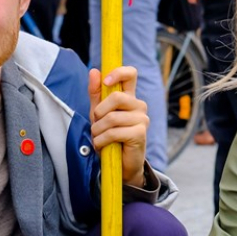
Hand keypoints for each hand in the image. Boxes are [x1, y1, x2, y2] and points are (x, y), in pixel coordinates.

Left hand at [88, 66, 147, 187]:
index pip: (130, 74)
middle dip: (99, 112)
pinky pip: (114, 132)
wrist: (120, 164)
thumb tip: (94, 71)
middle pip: (116, 97)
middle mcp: (139, 105)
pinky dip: (102, 140)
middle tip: (95, 124)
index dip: (118, 73)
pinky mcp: (140, 134)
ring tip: (97, 137)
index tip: (106, 81)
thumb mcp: (98, 113)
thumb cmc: (110, 136)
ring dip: (98, 130)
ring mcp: (142, 119)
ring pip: (112, 117)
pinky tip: (102, 145)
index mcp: (129, 97)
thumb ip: (96, 93)